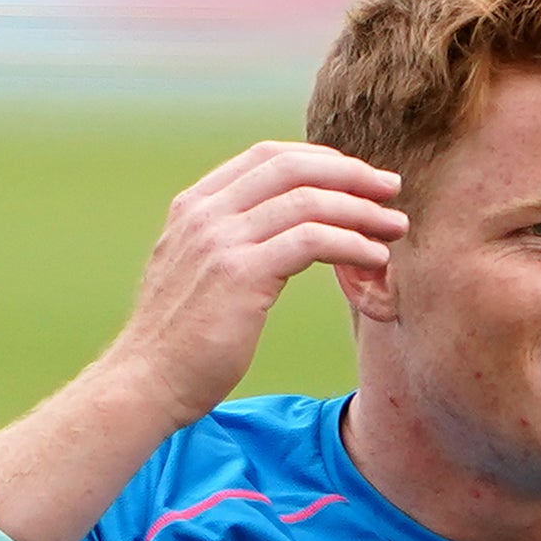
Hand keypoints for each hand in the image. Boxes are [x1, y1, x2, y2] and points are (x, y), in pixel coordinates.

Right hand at [97, 142, 406, 422]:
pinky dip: (351, 243)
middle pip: (293, 167)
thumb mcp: (197, 274)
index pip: (267, 157)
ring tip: (395, 226)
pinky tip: (374, 257)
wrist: (145, 383)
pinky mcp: (241, 274)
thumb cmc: (178, 342)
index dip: (321, 160)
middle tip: (391, 188)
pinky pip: (312, 241)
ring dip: (362, 211)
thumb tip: (274, 235)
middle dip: (350, 173)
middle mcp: (206, 213)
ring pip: (309, 201)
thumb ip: (227, 244)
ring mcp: (221, 240)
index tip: (357, 177)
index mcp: (195, 206)